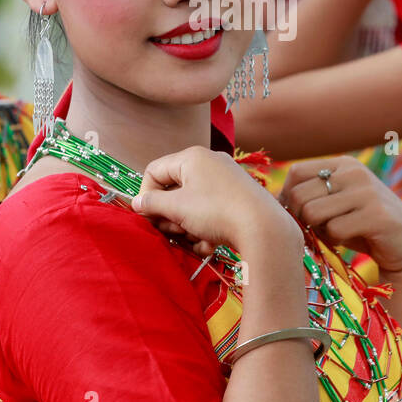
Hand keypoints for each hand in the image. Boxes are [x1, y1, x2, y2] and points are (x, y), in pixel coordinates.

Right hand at [132, 147, 296, 256]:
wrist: (264, 228)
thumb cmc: (215, 212)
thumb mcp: (177, 208)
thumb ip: (152, 204)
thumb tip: (138, 203)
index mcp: (192, 157)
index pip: (155, 171)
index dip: (146, 196)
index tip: (148, 217)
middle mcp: (210, 163)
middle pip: (174, 189)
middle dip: (170, 215)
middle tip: (173, 231)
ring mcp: (226, 182)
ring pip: (192, 205)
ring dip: (188, 226)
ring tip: (195, 238)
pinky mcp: (238, 200)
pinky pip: (211, 213)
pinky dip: (207, 230)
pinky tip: (211, 244)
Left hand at [279, 157, 401, 277]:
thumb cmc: (363, 228)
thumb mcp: (336, 205)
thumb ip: (312, 197)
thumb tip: (272, 202)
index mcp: (344, 165)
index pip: (296, 172)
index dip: (287, 197)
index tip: (294, 216)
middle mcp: (355, 172)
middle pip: (300, 195)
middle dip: (301, 219)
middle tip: (316, 231)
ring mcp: (367, 192)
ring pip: (313, 213)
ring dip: (318, 231)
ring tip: (334, 234)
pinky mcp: (376, 215)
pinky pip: (334, 230)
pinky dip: (335, 241)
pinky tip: (348, 241)